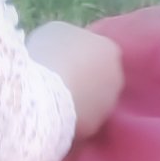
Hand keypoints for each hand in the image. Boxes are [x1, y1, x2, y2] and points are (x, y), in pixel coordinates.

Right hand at [26, 19, 125, 139]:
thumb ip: (69, 39)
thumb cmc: (48, 55)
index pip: (98, 49)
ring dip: (77, 99)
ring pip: (91, 100)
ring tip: (49, 98)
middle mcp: (116, 78)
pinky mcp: (94, 128)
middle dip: (82, 77)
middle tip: (55, 77)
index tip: (58, 55)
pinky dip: (69, 118)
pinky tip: (49, 115)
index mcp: (110, 50)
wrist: (43, 95)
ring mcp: (107, 106)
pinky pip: (80, 120)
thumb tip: (69, 50)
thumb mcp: (55, 31)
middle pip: (98, 76)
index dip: (77, 52)